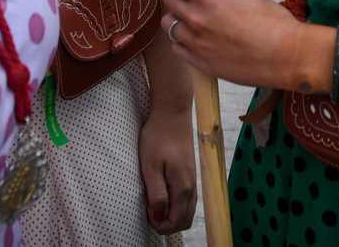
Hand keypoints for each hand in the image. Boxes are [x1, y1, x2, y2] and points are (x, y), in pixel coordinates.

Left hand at [138, 102, 196, 232]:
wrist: (172, 113)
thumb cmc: (158, 138)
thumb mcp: (150, 167)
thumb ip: (157, 194)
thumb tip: (160, 217)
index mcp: (182, 188)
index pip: (175, 222)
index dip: (159, 224)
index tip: (146, 210)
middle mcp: (191, 187)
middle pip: (184, 221)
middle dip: (167, 224)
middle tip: (149, 210)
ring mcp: (192, 180)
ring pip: (188, 211)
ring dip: (172, 215)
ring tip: (154, 203)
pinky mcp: (190, 173)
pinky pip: (188, 200)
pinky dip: (177, 206)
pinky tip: (163, 194)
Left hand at [160, 0, 313, 91]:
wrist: (285, 57)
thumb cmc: (271, 22)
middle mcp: (196, 19)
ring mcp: (195, 43)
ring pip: (168, 23)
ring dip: (179, 18)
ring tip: (198, 19)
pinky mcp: (198, 63)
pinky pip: (176, 47)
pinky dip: (184, 41)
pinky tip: (201, 38)